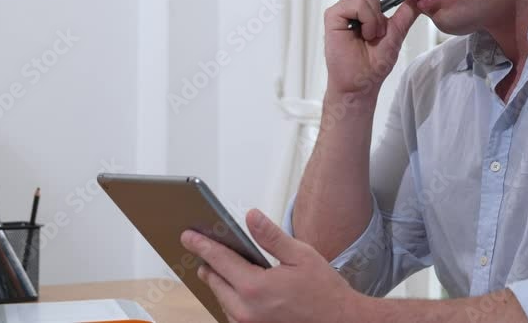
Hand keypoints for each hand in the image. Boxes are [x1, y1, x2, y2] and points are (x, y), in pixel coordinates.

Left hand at [180, 209, 362, 322]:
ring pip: (221, 297)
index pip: (219, 260)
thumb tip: (251, 216)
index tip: (188, 235)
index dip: (202, 244)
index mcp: (255, 287)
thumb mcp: (301, 255)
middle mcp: (245, 309)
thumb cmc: (324, 290)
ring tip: (218, 263)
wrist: (339, 321)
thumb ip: (271, 237)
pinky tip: (236, 284)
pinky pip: (231, 311)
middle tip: (201, 245)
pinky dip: (229, 295)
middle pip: (214, 280)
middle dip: (207, 261)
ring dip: (219, 280)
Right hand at [323, 0, 418, 98]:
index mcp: (366, 3)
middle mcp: (352, 0)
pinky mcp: (334, 14)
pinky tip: (363, 35)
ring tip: (371, 35)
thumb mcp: (395, 35)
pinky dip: (368, 21)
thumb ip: (405, 14)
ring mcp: (342, 6)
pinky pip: (359, 4)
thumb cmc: (373, 62)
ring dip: (376, 18)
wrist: (360, 82)